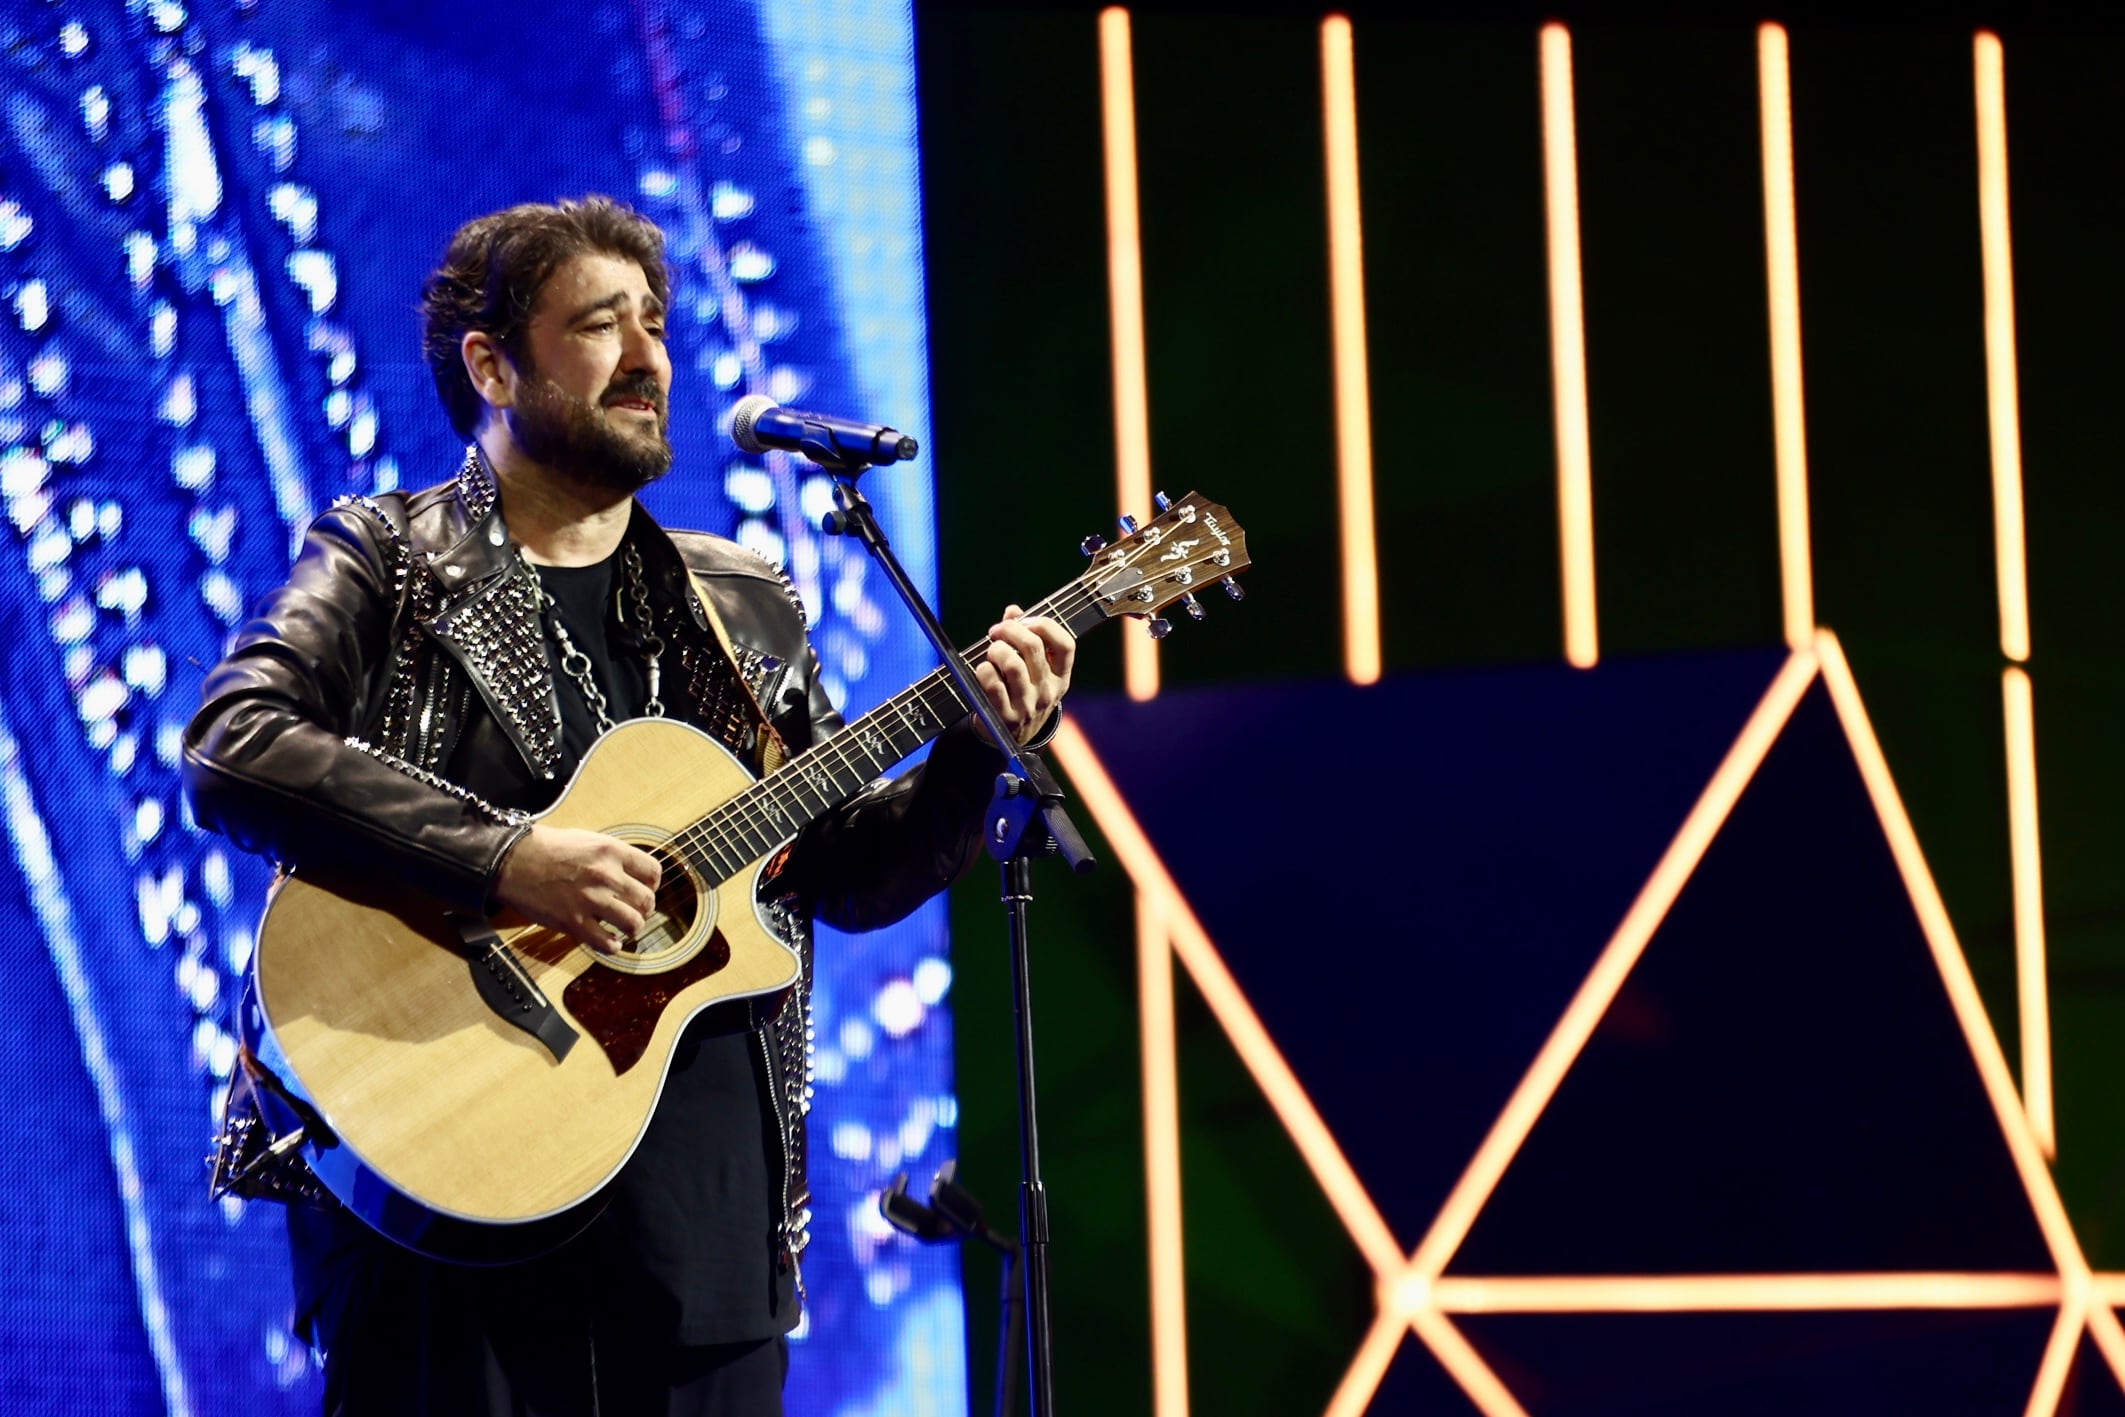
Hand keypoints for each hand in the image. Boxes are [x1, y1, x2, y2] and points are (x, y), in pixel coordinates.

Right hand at [493, 826, 662, 953]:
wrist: (511, 861)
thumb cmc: (545, 847)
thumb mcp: (585, 839)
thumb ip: (610, 855)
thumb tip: (631, 869)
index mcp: (611, 852)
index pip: (653, 871)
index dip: (652, 883)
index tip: (645, 888)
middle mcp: (606, 876)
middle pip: (647, 901)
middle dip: (644, 908)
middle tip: (635, 910)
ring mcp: (591, 900)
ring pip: (634, 924)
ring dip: (632, 928)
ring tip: (624, 927)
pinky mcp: (574, 922)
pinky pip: (607, 943)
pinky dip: (612, 946)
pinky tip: (610, 942)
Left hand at [972, 605, 1074, 746]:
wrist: (1013, 737)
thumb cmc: (1021, 691)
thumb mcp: (1032, 668)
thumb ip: (1024, 637)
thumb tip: (1013, 610)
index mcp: (1060, 677)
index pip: (1065, 644)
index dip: (1045, 625)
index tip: (1026, 621)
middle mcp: (1048, 691)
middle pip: (1033, 647)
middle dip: (1009, 630)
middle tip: (997, 631)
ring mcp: (1028, 706)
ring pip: (1012, 664)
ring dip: (996, 650)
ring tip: (991, 652)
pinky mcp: (1006, 717)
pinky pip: (992, 685)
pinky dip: (984, 670)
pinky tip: (983, 670)